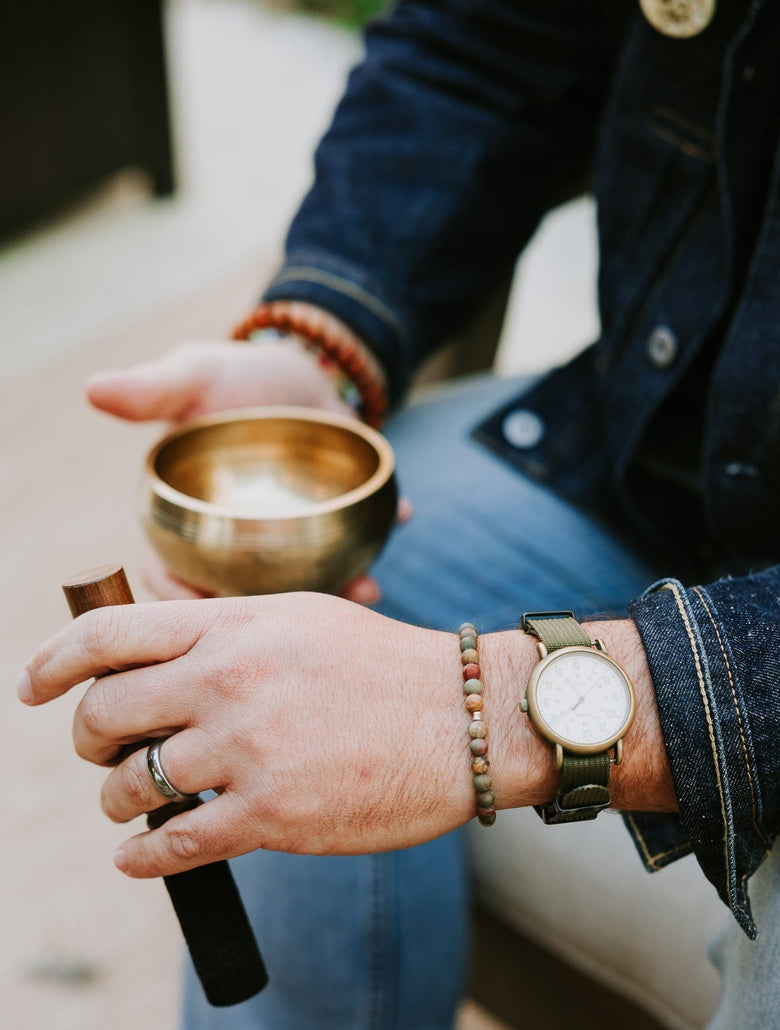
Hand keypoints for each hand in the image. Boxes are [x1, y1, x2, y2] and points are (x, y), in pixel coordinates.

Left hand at [18, 593, 477, 874]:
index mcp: (230, 627)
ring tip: (131, 805)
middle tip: (103, 754)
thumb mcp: (297, 618)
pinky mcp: (270, 817)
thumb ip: (221, 632)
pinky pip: (170, 845)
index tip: (30, 687)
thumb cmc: (385, 667)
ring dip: (115, 803)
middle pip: (102, 716)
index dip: (50, 662)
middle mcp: (226, 682)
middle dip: (87, 742)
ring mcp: (246, 751)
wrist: (466, 719)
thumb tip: (151, 657)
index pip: (105, 635)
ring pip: (126, 788)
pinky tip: (139, 857)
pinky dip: (141, 858)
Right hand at [88, 337, 408, 602]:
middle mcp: (235, 550)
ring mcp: (287, 550)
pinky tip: (401, 522)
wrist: (302, 368)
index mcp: (185, 527)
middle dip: (265, 623)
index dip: (178, 604)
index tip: (208, 617)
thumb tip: (94, 388)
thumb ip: (151, 390)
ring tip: (365, 585)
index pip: (169, 578)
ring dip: (334, 591)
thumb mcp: (194, 377)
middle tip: (295, 626)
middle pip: (240, 601)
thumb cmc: (233, 377)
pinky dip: (376, 544)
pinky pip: (351, 554)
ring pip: (301, 589)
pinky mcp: (331, 538)